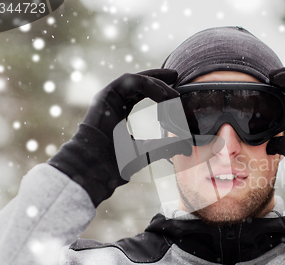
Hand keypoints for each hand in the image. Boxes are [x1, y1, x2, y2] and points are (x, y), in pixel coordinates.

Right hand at [48, 69, 191, 206]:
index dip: (159, 89)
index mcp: (120, 112)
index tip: (176, 91)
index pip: (141, 92)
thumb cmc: (116, 163)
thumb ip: (167, 147)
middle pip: (139, 82)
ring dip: (156, 83)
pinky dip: (148, 84)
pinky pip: (130, 81)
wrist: (97, 167)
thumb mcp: (148, 151)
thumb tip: (187, 148)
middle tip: (176, 77)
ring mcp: (108, 97)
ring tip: (172, 94)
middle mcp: (113, 102)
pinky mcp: (105, 95)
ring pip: (136, 80)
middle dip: (159, 78)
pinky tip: (162, 95)